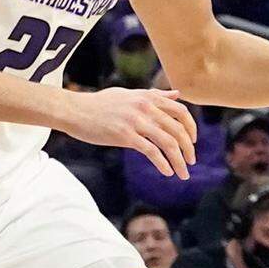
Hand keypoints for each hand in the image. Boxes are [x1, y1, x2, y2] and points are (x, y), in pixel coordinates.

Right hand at [61, 88, 196, 179]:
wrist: (76, 110)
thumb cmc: (101, 103)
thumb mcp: (130, 94)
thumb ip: (155, 95)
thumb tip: (177, 94)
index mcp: (148, 97)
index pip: (181, 111)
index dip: (191, 128)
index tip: (192, 142)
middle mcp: (145, 107)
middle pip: (178, 129)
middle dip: (188, 148)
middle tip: (191, 162)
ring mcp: (135, 121)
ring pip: (168, 142)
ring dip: (179, 161)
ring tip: (183, 173)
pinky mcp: (125, 135)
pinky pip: (151, 151)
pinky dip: (163, 163)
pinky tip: (167, 172)